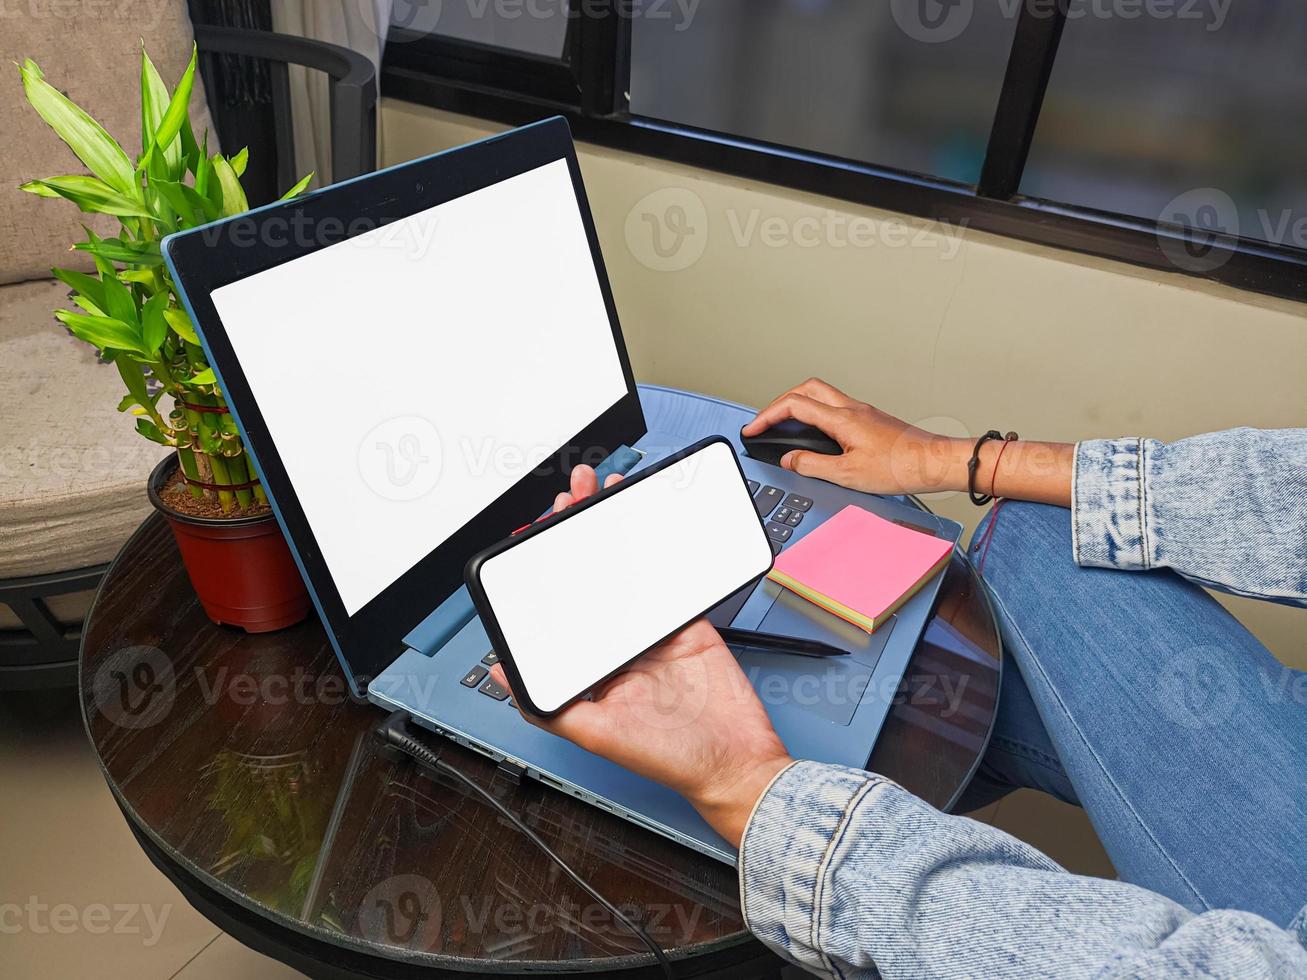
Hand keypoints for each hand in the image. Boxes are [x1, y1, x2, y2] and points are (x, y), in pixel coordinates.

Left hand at [490, 464, 792, 846]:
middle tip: (571, 494)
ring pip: (627, 568)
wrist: (736, 761)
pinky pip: (669, 577)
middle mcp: (617, 645)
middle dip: (576, 532)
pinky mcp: (687, 621)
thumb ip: (549, 705)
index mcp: (590, 667)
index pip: (559, 605)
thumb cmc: (669, 757)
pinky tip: (645, 522)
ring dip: (612, 528)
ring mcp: (652, 630)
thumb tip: (500, 671)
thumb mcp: (598, 734)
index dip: (544, 565)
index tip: (535, 533)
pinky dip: (657, 549)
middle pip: (590, 576)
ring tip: (601, 491)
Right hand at [741, 378, 966, 494]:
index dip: (767, 415)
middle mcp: (852, 409)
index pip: (794, 405)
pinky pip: (835, 407)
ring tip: (786, 426)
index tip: (753, 428)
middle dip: (780, 402)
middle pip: (806, 388)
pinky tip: (817, 434)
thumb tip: (790, 459)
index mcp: (842, 419)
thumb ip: (813, 465)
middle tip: (767, 420)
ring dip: (799, 405)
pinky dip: (817, 414)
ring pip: (821, 395)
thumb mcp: (848, 475)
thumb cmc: (901, 467)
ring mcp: (862, 412)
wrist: (934, 463)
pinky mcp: (870, 420)